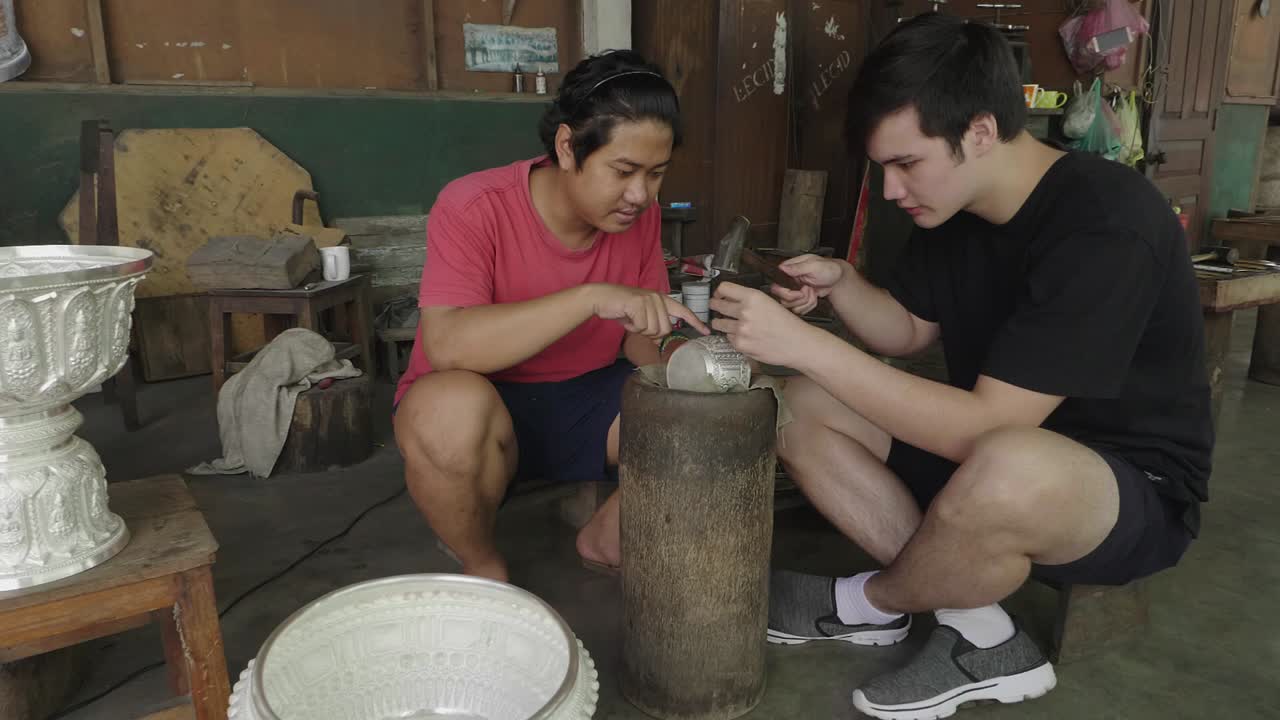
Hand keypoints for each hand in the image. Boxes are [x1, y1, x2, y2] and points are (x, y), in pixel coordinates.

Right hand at [590, 284, 710, 338]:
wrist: (602, 298)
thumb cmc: (621, 308)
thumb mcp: (641, 317)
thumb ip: (654, 325)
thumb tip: (661, 339)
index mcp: (662, 299)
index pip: (683, 311)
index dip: (695, 322)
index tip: (706, 331)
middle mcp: (658, 298)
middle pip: (665, 329)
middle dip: (650, 333)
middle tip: (637, 325)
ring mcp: (649, 300)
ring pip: (653, 330)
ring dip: (639, 330)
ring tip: (631, 319)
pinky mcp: (639, 304)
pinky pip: (641, 327)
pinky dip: (632, 327)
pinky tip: (626, 318)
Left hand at [708, 282, 816, 367]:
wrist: (798, 343)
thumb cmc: (787, 324)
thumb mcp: (769, 302)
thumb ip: (749, 299)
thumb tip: (731, 298)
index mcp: (753, 297)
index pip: (724, 288)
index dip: (719, 291)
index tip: (718, 295)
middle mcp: (745, 311)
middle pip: (716, 305)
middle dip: (715, 306)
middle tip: (716, 307)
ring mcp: (741, 329)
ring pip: (718, 323)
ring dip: (721, 323)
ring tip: (729, 324)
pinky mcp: (740, 344)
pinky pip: (727, 338)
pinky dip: (732, 337)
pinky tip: (743, 335)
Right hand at [770, 255, 846, 315]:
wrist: (836, 277)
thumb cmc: (827, 268)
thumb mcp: (813, 265)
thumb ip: (797, 267)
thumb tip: (782, 268)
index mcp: (789, 271)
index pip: (777, 287)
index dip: (789, 293)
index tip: (800, 291)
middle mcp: (789, 282)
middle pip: (784, 300)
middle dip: (800, 298)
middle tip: (808, 290)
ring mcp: (794, 292)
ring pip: (792, 307)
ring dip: (806, 302)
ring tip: (812, 291)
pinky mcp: (799, 300)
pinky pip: (800, 310)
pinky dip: (809, 305)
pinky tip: (813, 296)